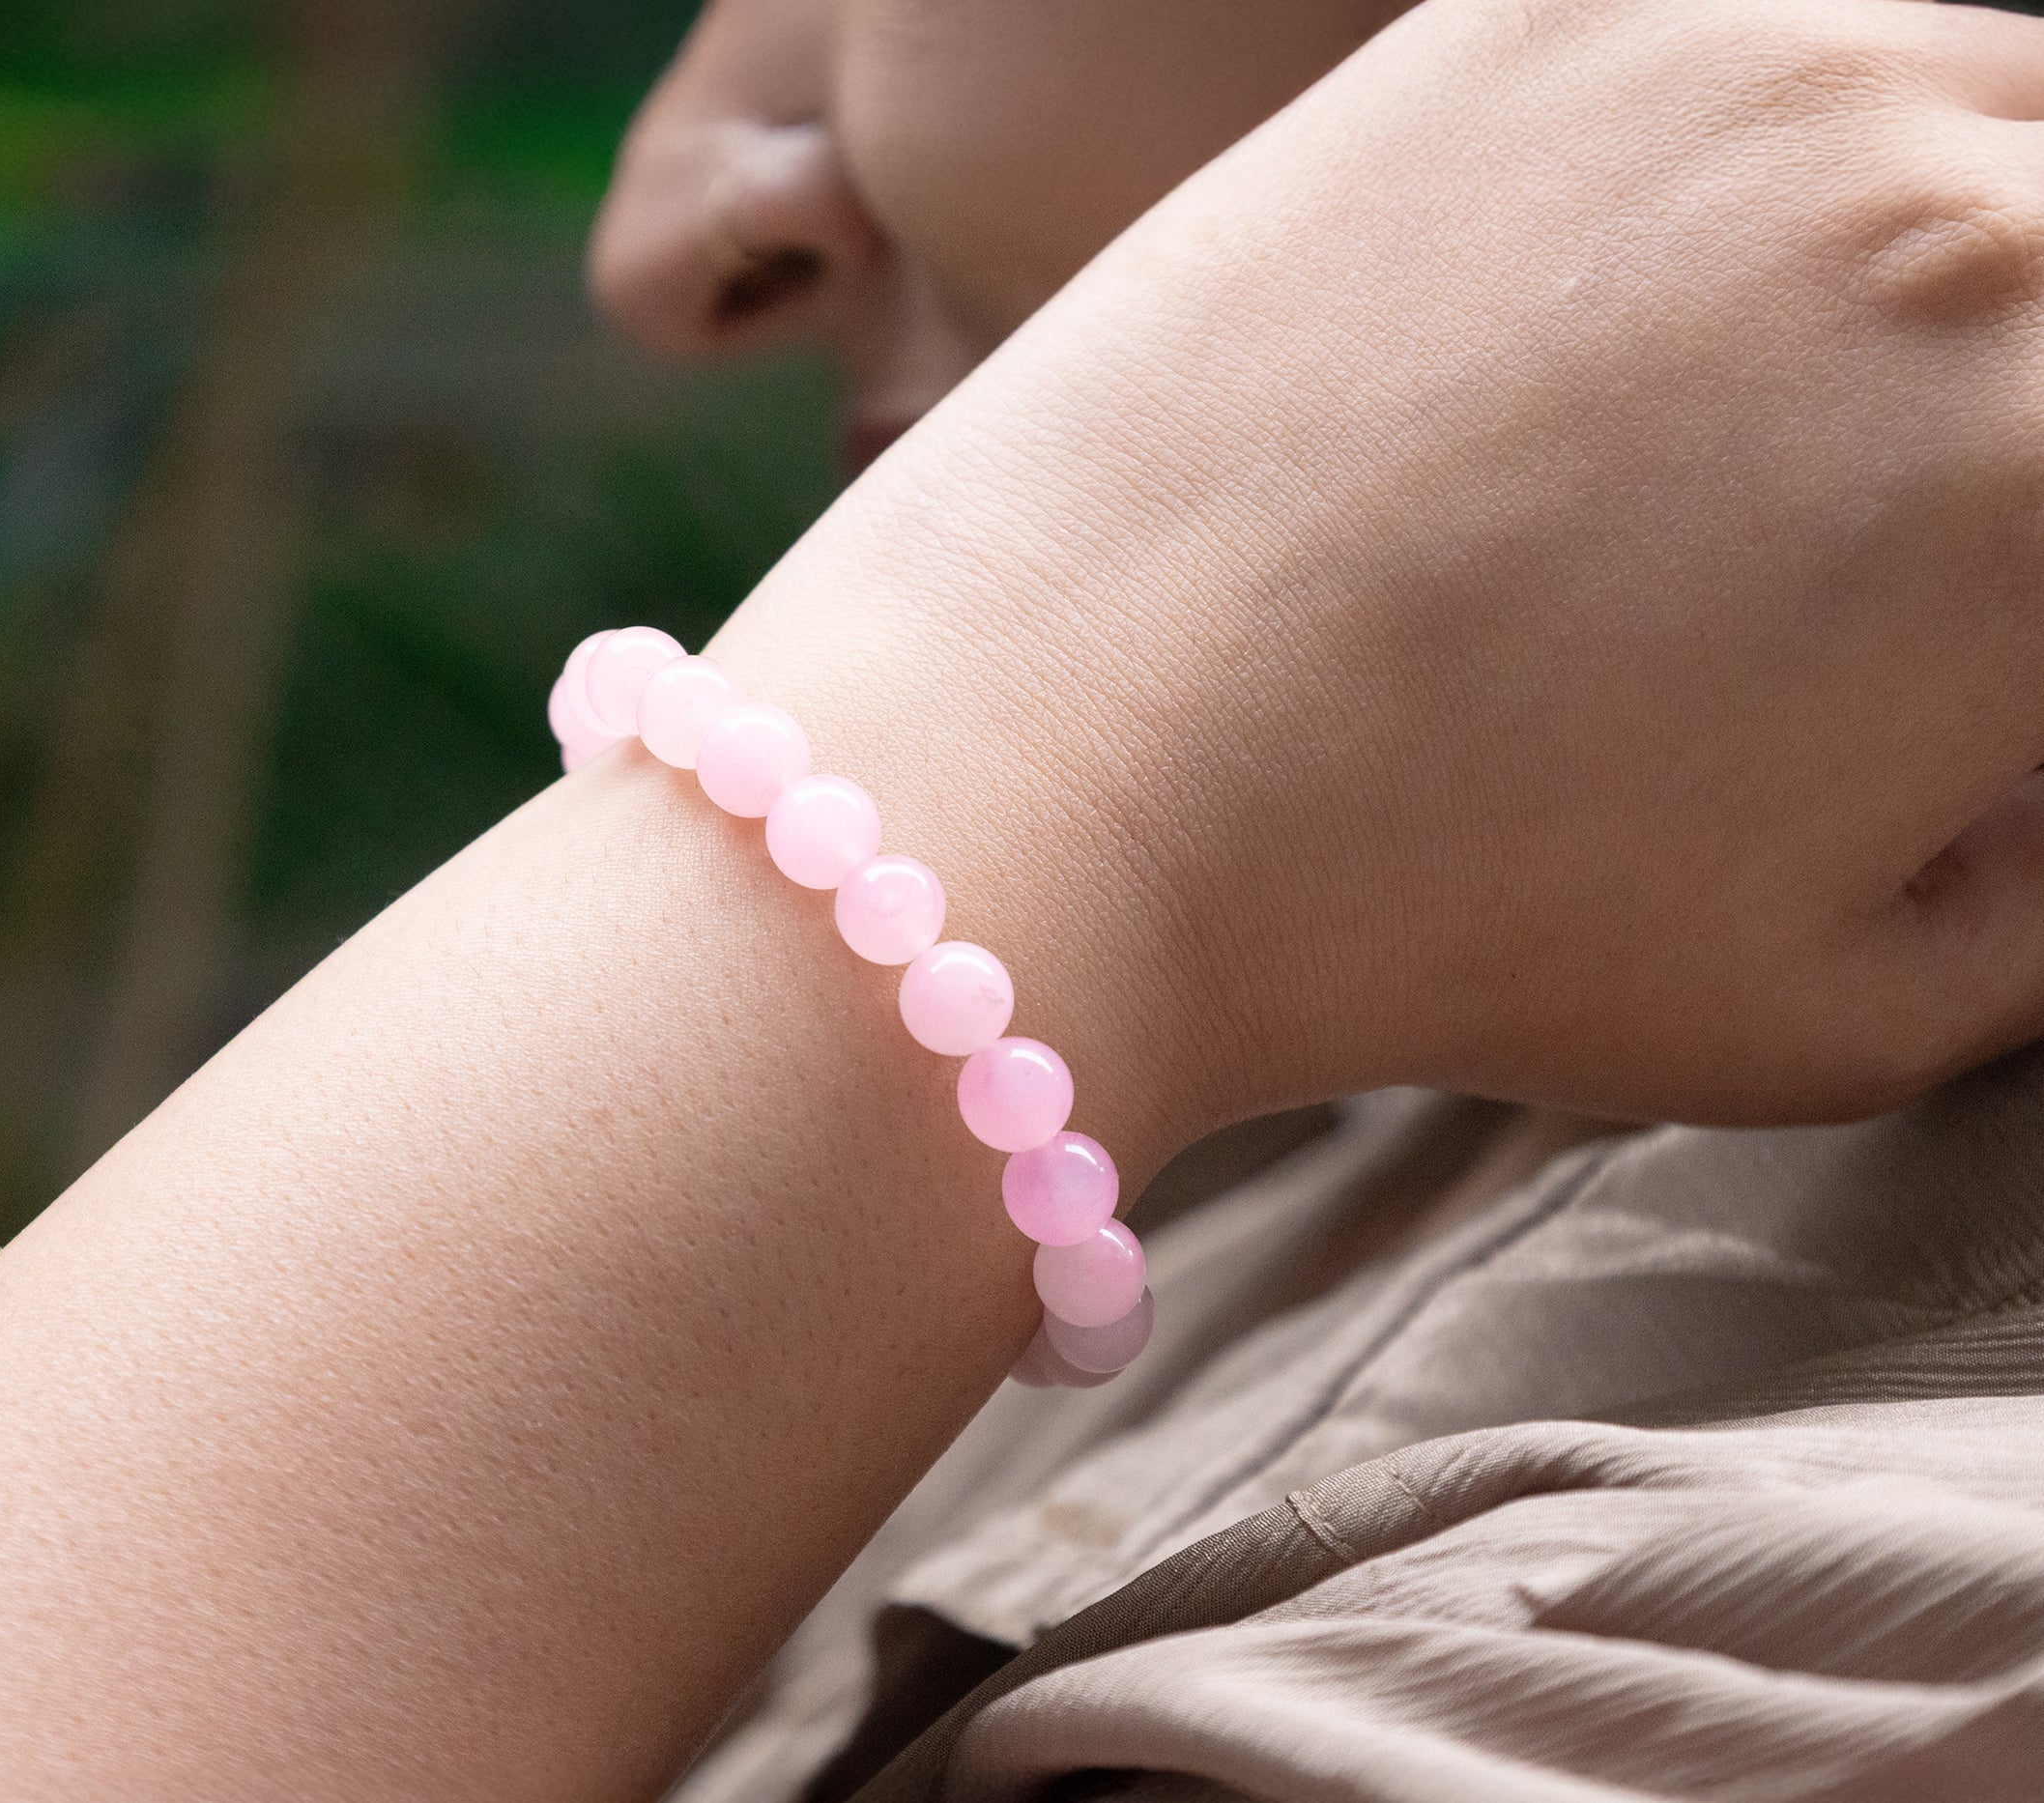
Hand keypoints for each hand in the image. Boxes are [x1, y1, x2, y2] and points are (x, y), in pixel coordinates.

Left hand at [716, 0, 2043, 1127]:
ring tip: (1757, 418)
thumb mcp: (1840, 1007)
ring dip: (1938, 243)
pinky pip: (1764, 52)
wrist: (1072, 759)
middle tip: (1862, 524)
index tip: (1950, 623)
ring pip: (1975, 114)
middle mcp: (1983, 228)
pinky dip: (1765, 155)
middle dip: (2010, 418)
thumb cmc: (1436, 922)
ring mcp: (1759, 74)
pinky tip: (1630, 297)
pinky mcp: (1548, 11)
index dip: (2018, 592)